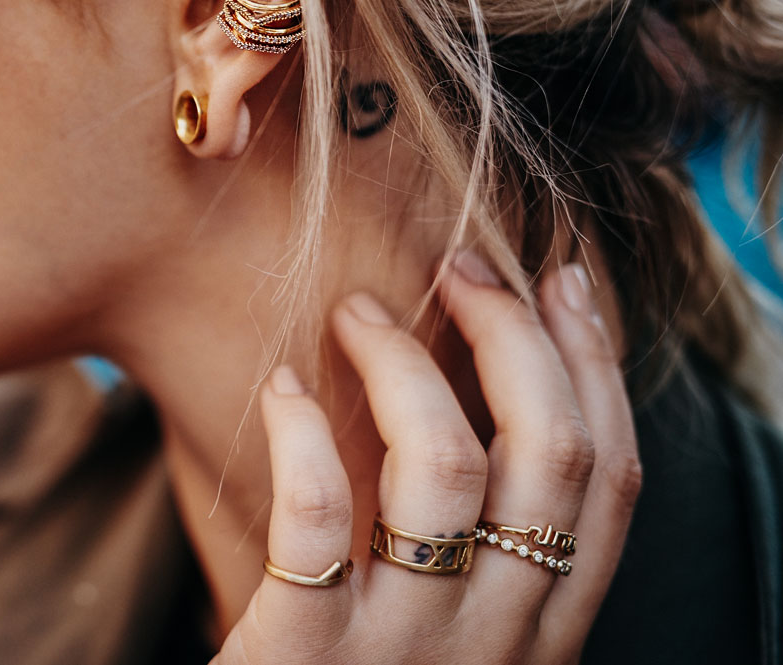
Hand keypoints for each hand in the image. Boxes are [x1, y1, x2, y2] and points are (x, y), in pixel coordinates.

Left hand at [212, 253, 642, 664]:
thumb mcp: (456, 630)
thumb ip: (487, 546)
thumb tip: (500, 389)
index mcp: (544, 633)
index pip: (610, 480)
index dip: (595, 364)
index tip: (559, 278)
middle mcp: (497, 645)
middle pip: (551, 457)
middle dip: (514, 336)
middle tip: (458, 266)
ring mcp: (403, 654)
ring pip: (449, 469)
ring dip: (408, 362)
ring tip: (357, 311)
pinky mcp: (301, 657)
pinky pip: (317, 519)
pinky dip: (304, 434)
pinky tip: (282, 387)